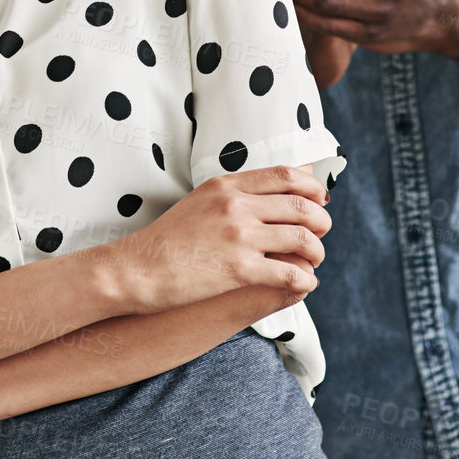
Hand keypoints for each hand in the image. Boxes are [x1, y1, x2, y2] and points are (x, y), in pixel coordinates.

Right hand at [102, 164, 329, 315]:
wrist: (136, 269)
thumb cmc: (165, 240)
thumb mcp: (199, 201)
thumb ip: (232, 195)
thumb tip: (266, 196)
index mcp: (226, 185)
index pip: (285, 175)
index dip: (312, 187)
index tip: (320, 199)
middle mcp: (236, 206)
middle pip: (301, 205)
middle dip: (321, 220)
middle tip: (322, 232)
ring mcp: (239, 237)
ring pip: (302, 239)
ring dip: (316, 251)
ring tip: (314, 260)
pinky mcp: (239, 270)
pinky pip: (289, 273)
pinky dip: (305, 279)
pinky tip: (305, 283)